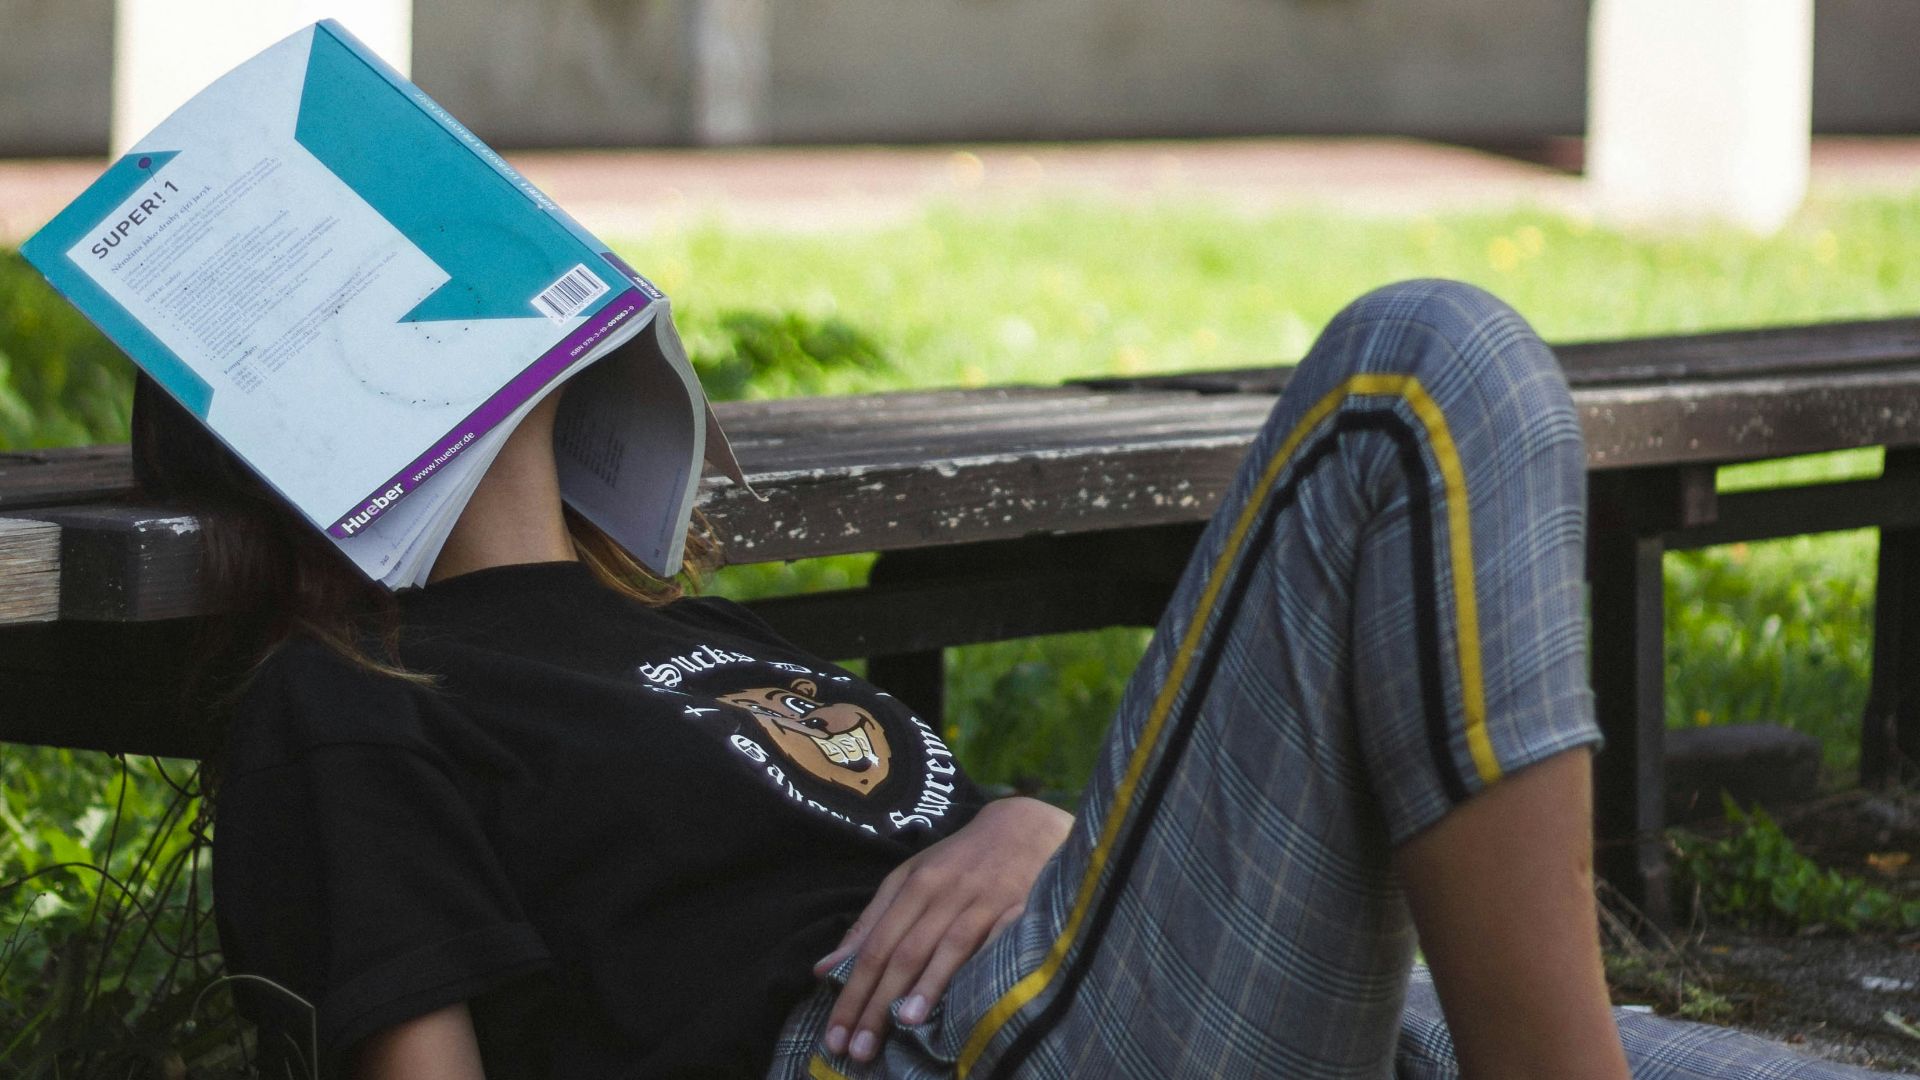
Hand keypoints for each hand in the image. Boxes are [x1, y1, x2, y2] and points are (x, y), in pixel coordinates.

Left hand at [815, 796, 1072, 1062]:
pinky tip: (969, 998)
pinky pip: (996, 942)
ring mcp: (982, 900)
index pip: (874, 947)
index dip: (852, 992)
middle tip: (858, 1050)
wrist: (1023, 826)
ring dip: (924, 987)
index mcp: (912, 885)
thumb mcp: (908, 878)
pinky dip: (980, 968)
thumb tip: (823, 970)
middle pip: (903, 953)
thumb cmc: (958, 860)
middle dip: (877, 1003)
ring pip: (947, 947)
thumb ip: (870, 923)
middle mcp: (943, 892)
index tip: (834, 1036)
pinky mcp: (1020, 908)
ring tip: (904, 1026)